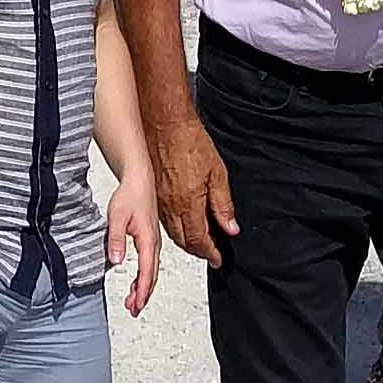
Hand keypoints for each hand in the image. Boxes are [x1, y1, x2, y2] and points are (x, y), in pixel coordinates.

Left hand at [107, 166, 161, 314]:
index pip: (146, 272)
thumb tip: (115, 261)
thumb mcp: (116, 217)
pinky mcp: (150, 239)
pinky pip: (149, 264)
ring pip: (151, 271)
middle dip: (143, 295)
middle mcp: (154, 244)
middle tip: (133, 310)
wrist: (139, 180)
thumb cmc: (130, 196)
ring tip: (132, 302)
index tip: (135, 305)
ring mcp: (153, 242)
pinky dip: (143, 277)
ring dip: (143, 288)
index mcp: (149, 240)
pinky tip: (135, 284)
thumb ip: (116, 240)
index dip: (141, 291)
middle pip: (151, 276)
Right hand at [150, 113, 238, 261]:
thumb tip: (230, 227)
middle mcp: (170, 206)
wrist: (165, 123)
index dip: (210, 252)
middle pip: (184, 240)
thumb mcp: (218, 174)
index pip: (199, 239)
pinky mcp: (153, 192)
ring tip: (199, 241)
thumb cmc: (190, 142)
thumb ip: (223, 205)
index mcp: (188, 203)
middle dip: (198, 250)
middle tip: (210, 252)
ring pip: (172, 232)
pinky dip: (175, 227)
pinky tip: (183, 222)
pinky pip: (163, 219)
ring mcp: (159, 200)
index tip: (217, 258)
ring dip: (186, 241)